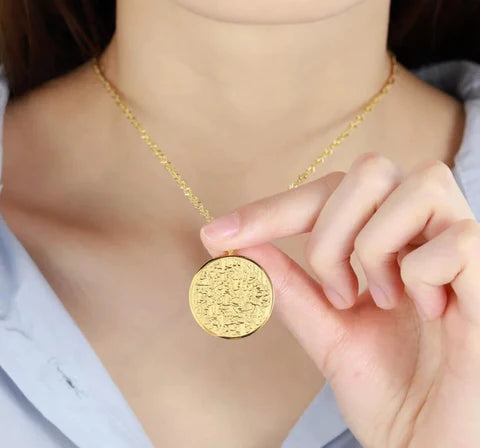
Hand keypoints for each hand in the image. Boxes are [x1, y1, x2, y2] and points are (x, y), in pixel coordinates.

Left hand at [199, 153, 479, 447]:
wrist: (432, 443)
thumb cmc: (388, 389)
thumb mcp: (325, 330)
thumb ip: (288, 285)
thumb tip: (238, 245)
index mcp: (384, 240)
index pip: (326, 193)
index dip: (271, 209)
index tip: (217, 235)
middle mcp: (423, 230)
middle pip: (370, 169)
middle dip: (332, 231)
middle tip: (339, 292)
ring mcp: (462, 247)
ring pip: (416, 184)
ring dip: (377, 247)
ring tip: (383, 299)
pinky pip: (456, 238)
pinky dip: (422, 274)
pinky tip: (430, 313)